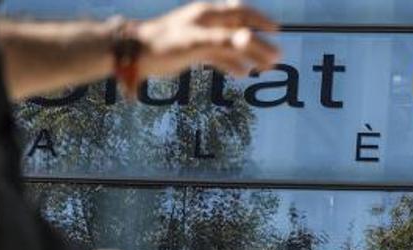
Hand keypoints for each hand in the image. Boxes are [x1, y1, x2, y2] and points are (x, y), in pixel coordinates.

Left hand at [135, 1, 279, 78]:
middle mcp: (206, 23)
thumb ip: (224, 41)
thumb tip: (250, 39)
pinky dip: (231, 64)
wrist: (136, 54)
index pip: (241, 13)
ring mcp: (200, 37)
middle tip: (276, 57)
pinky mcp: (193, 51)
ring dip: (248, 55)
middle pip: (239, 30)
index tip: (277, 31)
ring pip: (231, 45)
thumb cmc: (164, 44)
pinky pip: (218, 57)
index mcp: (208, 15)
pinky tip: (242, 73)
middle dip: (258, 43)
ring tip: (264, 68)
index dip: (260, 20)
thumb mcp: (196, 42)